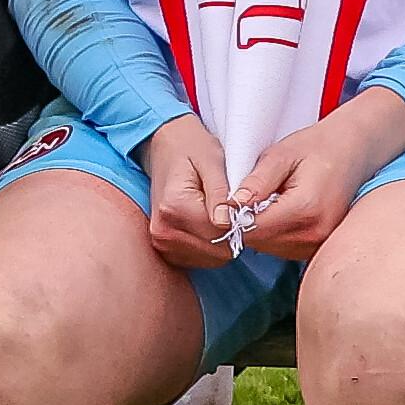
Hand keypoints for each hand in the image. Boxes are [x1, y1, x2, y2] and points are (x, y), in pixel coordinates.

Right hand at [130, 115, 250, 268]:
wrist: (164, 146)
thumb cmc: (192, 148)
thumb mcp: (212, 160)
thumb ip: (220, 193)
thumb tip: (225, 223)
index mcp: (174, 208)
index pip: (221, 233)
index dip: (241, 223)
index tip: (244, 205)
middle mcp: (163, 231)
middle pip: (217, 250)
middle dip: (233, 233)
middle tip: (233, 208)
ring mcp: (161, 242)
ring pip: (211, 258)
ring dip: (223, 241)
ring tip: (220, 213)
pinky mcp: (164, 247)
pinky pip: (200, 258)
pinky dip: (211, 245)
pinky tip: (210, 223)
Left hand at [237, 91, 404, 259]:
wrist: (355, 149)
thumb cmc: (318, 147)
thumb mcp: (281, 154)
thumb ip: (257, 181)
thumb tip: (233, 204)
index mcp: (305, 208)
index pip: (253, 228)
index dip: (234, 217)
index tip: (229, 200)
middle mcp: (316, 232)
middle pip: (260, 242)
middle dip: (246, 224)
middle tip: (250, 197)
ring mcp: (321, 242)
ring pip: (271, 248)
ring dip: (261, 230)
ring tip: (269, 202)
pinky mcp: (321, 245)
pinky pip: (285, 248)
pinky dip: (275, 234)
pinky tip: (281, 212)